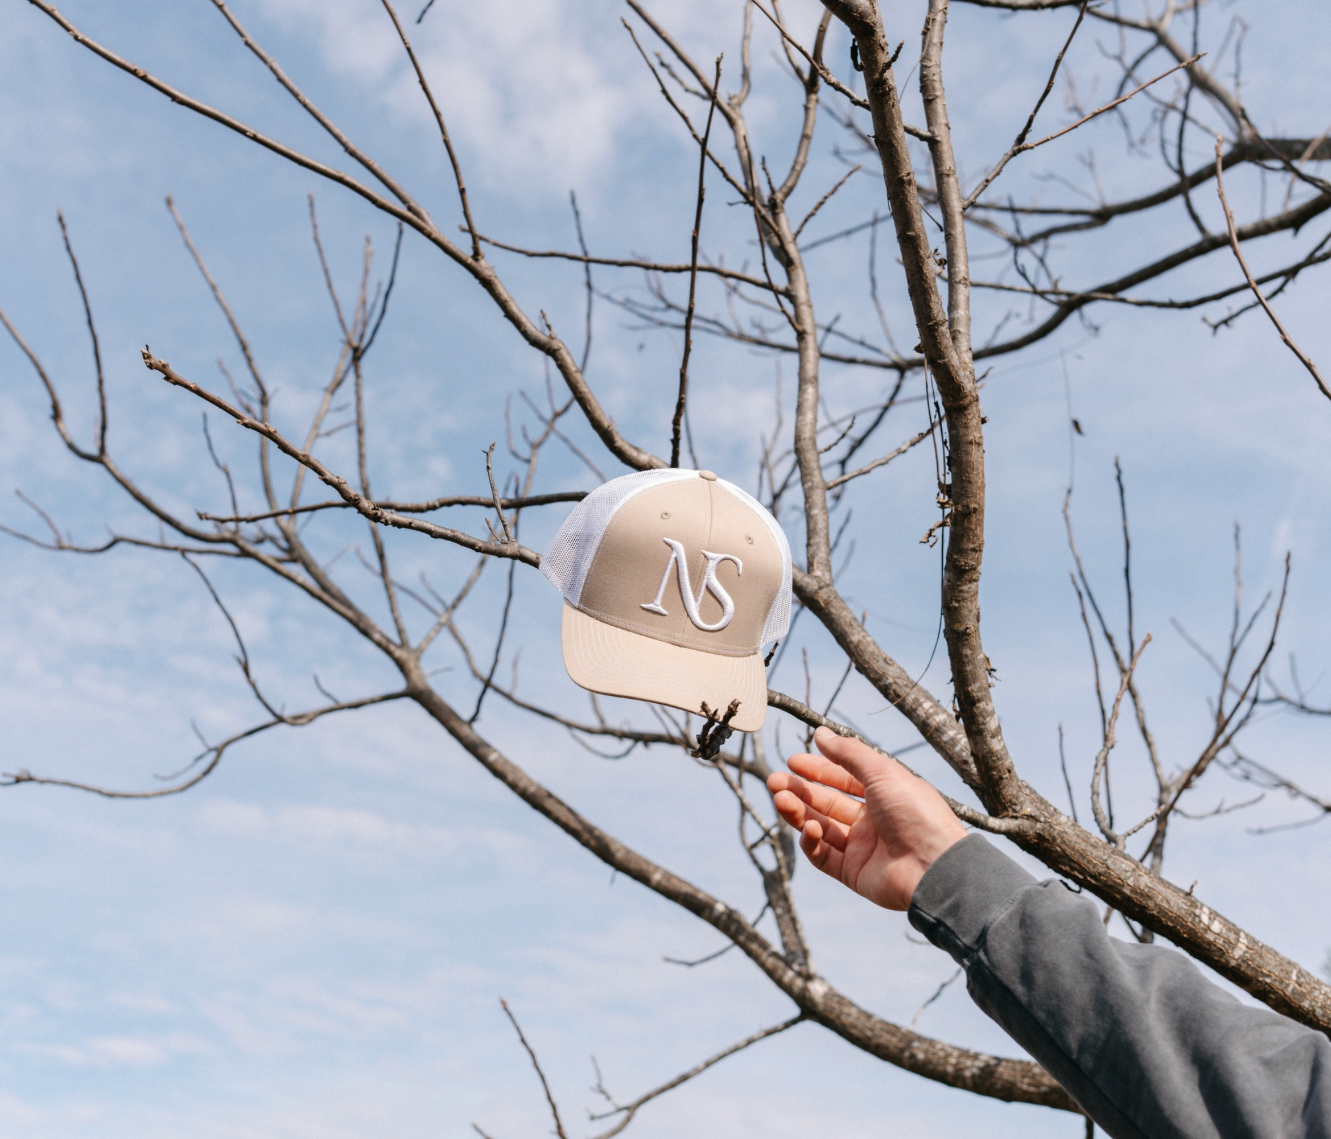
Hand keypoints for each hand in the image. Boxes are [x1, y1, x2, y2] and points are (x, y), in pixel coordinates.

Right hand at [767, 726, 967, 910]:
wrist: (934, 867)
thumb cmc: (916, 814)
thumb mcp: (882, 773)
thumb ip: (848, 754)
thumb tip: (820, 733)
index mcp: (884, 794)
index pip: (843, 779)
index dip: (818, 769)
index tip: (792, 761)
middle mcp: (872, 820)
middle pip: (827, 802)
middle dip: (800, 791)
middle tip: (774, 781)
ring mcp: (862, 847)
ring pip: (821, 827)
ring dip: (799, 813)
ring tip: (780, 799)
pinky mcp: (853, 872)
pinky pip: (824, 856)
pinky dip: (812, 842)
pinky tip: (810, 829)